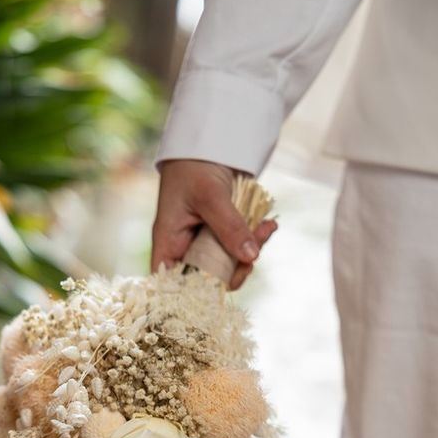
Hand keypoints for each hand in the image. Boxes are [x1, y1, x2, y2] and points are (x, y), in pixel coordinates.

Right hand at [151, 159, 276, 289]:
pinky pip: (241, 248)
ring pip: (229, 264)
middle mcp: (185, 247)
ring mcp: (206, 243)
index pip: (170, 282)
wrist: (210, 143)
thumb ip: (229, 226)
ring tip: (267, 228)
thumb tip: (250, 257)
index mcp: (169, 242)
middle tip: (255, 254)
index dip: (188, 294)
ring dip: (251, 251)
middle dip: (234, 270)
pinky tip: (268, 224)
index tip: (216, 289)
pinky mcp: (224, 235)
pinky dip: (256, 239)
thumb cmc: (194, 166)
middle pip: (206, 279)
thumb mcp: (210, 195)